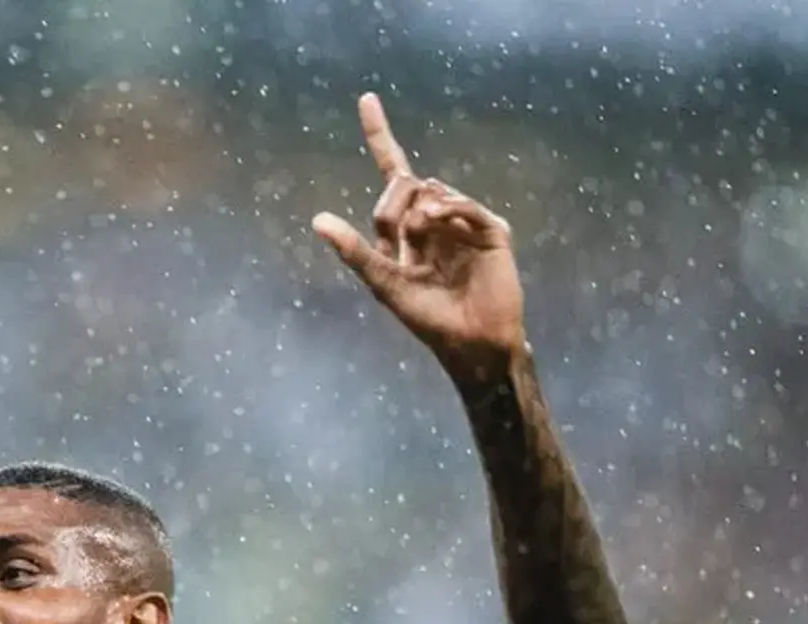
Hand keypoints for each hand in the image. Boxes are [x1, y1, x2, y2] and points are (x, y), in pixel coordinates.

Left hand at [312, 94, 526, 376]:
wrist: (473, 342)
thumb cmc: (427, 319)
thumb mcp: (384, 283)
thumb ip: (353, 252)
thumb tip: (317, 219)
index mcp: (405, 229)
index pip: (391, 173)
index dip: (379, 135)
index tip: (366, 98)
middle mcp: (433, 218)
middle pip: (403, 183)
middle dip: (395, 207)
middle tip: (407, 247)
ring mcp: (462, 222)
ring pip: (431, 191)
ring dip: (421, 216)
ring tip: (430, 254)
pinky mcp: (490, 230)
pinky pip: (460, 204)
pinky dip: (448, 209)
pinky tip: (438, 221)